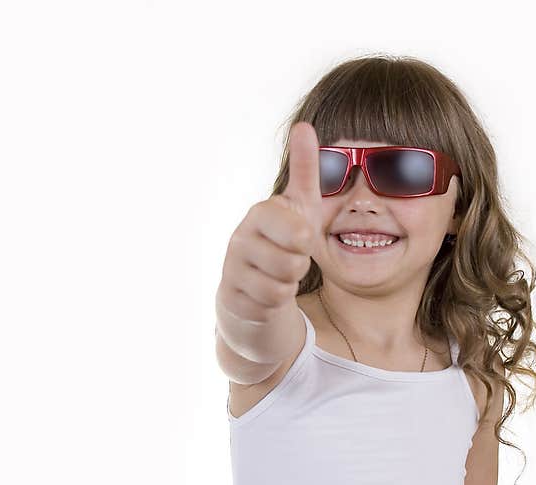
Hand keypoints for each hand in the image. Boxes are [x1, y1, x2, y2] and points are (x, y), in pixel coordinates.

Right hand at [218, 121, 322, 322]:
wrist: (256, 286)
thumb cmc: (284, 243)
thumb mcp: (301, 207)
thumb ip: (305, 169)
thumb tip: (304, 125)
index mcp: (260, 214)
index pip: (297, 231)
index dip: (305, 240)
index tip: (298, 237)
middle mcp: (240, 239)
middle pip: (292, 262)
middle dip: (298, 267)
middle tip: (288, 260)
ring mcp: (232, 270)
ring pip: (280, 287)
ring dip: (286, 286)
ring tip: (277, 277)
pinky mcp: (230, 299)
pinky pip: (267, 308)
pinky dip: (272, 306)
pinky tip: (264, 295)